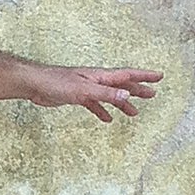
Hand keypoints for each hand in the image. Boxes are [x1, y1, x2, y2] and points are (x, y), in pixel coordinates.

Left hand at [23, 62, 162, 122]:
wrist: (35, 84)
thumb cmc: (57, 83)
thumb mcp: (84, 90)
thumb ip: (106, 93)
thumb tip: (127, 93)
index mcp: (100, 76)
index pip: (127, 74)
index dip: (144, 75)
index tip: (159, 76)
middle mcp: (96, 81)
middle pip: (121, 85)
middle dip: (138, 89)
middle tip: (153, 94)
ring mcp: (87, 89)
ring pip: (110, 96)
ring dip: (123, 103)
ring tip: (134, 113)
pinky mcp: (78, 97)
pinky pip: (95, 105)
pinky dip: (102, 111)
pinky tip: (107, 119)